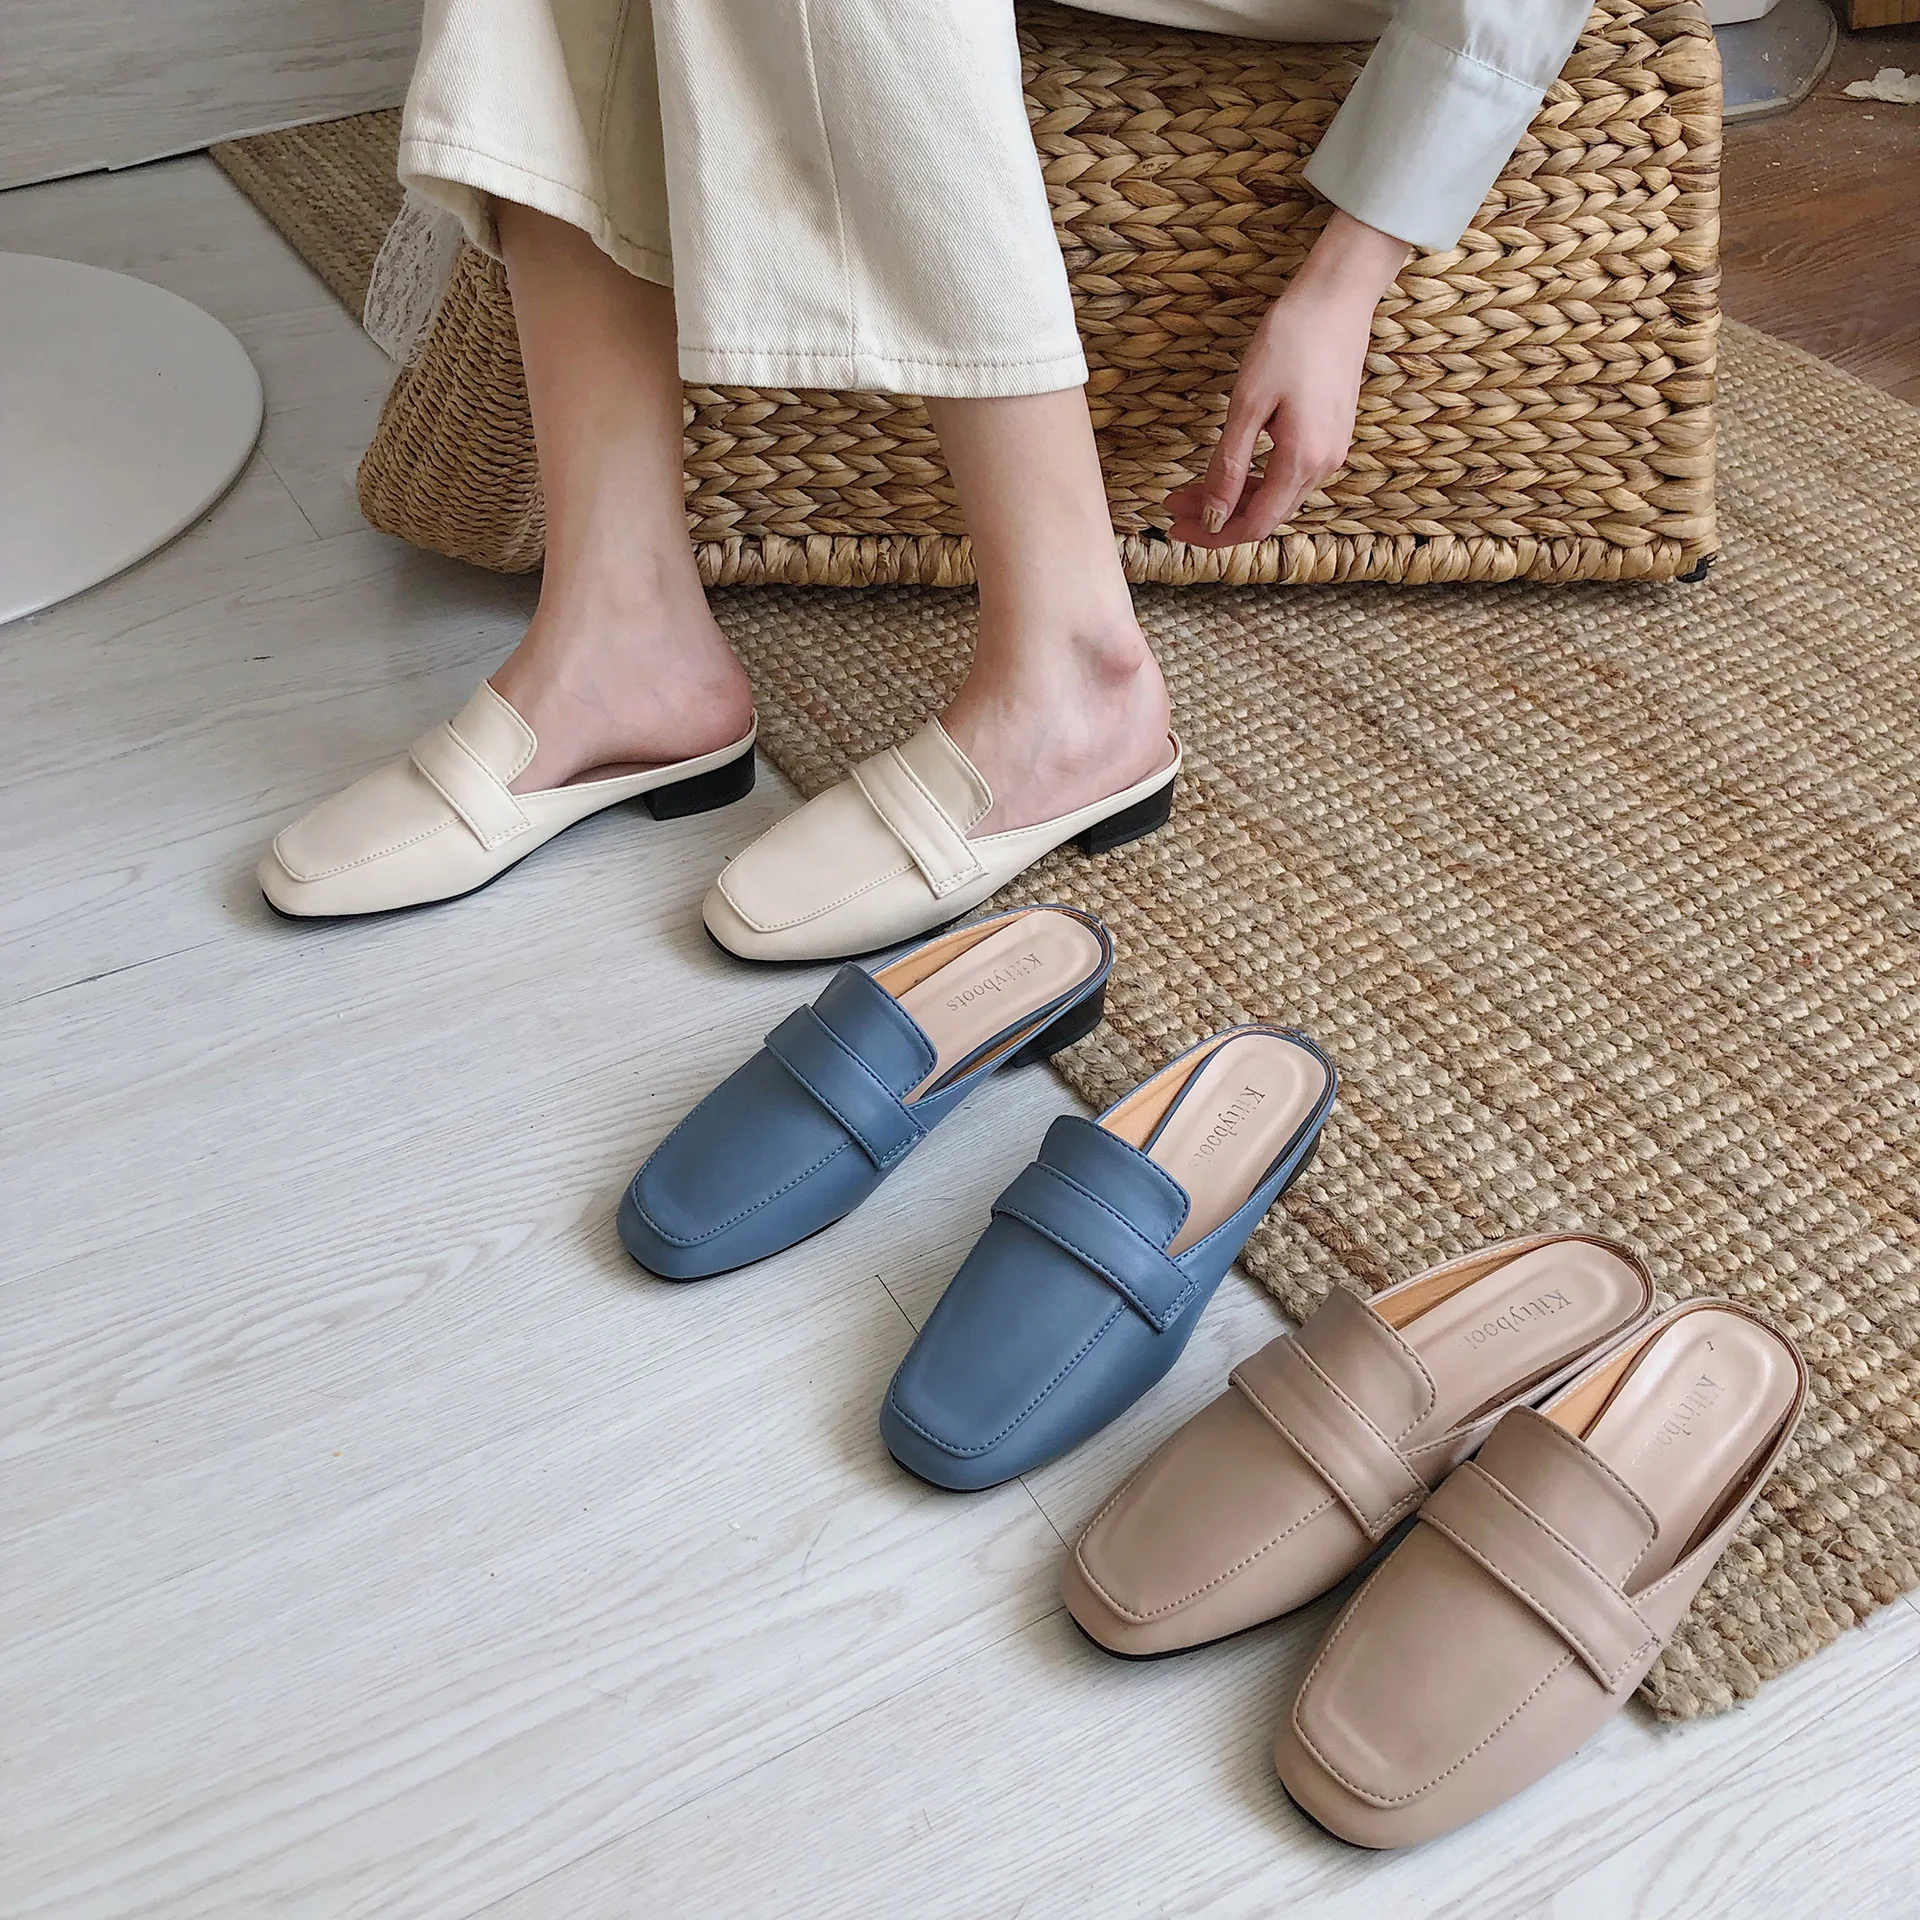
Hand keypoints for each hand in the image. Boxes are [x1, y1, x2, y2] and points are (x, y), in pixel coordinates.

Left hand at [1165, 210, 1408, 549]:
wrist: (1338, 296)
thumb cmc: (1291, 339)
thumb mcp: (1248, 403)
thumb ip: (1229, 465)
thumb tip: (1213, 516)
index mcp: (1302, 461)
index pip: (1254, 523)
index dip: (1213, 534)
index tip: (1175, 528)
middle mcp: (1323, 465)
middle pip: (1265, 514)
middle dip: (1217, 517)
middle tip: (1173, 506)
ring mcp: (1331, 450)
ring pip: (1276, 495)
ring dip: (1234, 498)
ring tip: (1191, 489)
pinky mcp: (1331, 434)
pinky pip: (1289, 474)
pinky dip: (1255, 479)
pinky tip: (1230, 468)